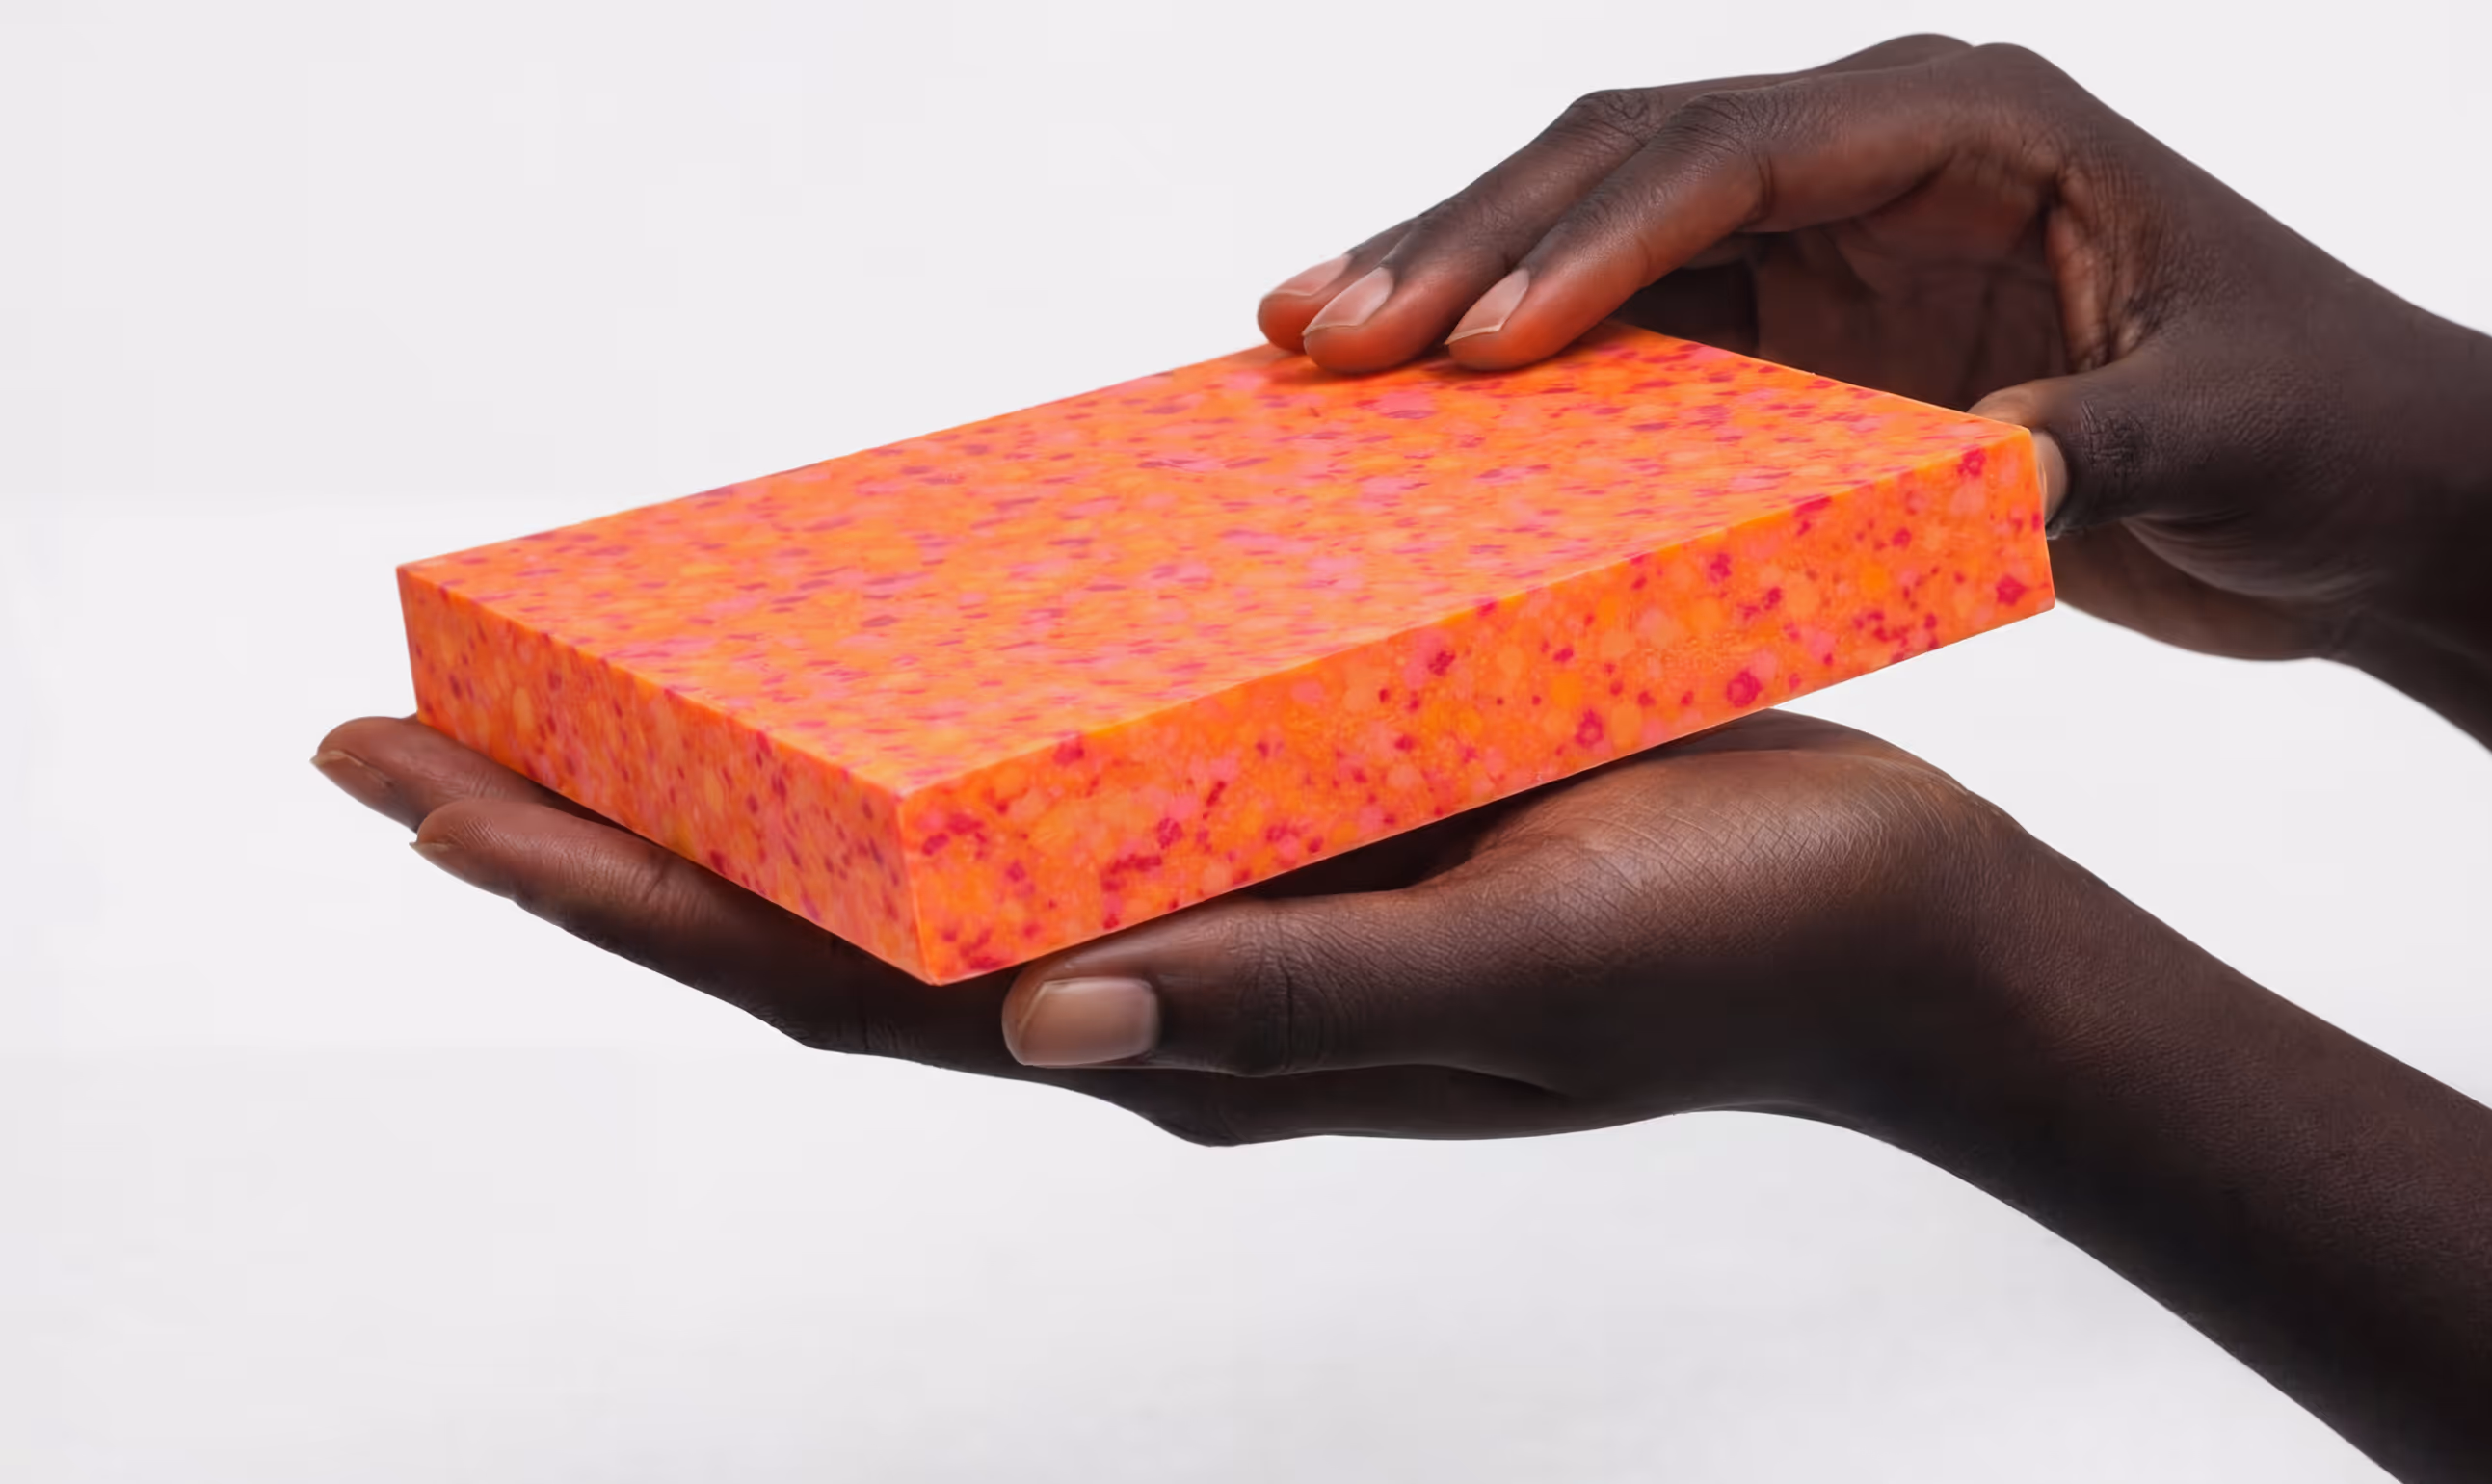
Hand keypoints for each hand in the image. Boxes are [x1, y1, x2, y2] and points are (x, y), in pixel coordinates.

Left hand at [312, 709, 2033, 1142]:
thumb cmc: (1730, 957)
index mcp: (1190, 1042)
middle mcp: (1167, 983)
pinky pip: (1061, 775)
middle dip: (598, 846)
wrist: (1892, 933)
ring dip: (731, 793)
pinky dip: (922, 731)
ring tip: (567, 711)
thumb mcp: (1509, 977)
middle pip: (824, 925)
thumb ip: (1278, 1009)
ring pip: (917, 856)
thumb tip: (1032, 1030)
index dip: (619, 900)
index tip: (423, 806)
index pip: (837, 984)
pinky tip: (857, 663)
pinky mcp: (1285, 819)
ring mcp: (1217, 905)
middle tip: (397, 751)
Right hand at [1256, 36, 2491, 665]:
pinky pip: (1638, 331)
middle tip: (1324, 323)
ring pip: (1604, 235)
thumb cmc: (2332, 421)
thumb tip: (1983, 478)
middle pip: (1630, 163)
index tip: (1481, 338)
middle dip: (1471, 239)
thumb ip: (2100, 437)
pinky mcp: (1810, 337)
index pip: (1745, 152)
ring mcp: (1836, 243)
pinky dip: (1529, 365)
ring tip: (1315, 338)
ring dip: (1462, 284)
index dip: (1599, 237)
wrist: (2374, 486)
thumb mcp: (2229, 425)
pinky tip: (1426, 402)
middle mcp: (1882, 158)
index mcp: (1978, 124)